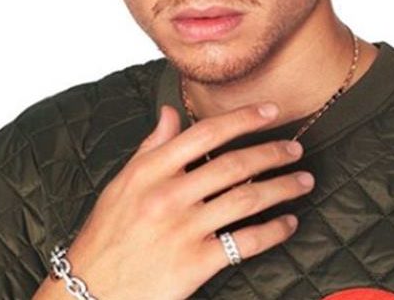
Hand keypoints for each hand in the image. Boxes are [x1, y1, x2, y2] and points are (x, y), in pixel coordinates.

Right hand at [32, 102, 313, 299]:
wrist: (90, 290)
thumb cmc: (107, 234)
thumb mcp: (122, 183)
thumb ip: (151, 146)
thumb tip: (171, 112)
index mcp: (150, 171)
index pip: (205, 134)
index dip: (243, 119)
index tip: (270, 112)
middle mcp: (168, 195)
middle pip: (233, 165)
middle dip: (273, 153)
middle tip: (296, 149)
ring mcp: (183, 229)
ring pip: (247, 200)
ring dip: (282, 187)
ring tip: (304, 180)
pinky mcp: (195, 263)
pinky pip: (245, 242)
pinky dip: (273, 231)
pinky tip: (289, 223)